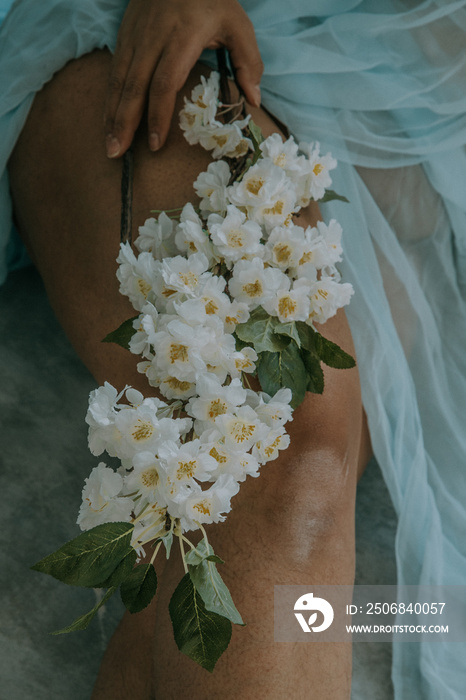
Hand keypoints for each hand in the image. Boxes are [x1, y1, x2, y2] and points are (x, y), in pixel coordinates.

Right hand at [104, 0, 263, 157]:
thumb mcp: (238, 24)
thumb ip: (248, 62)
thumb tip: (254, 100)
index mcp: (182, 37)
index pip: (164, 82)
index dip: (157, 115)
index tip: (155, 144)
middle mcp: (153, 38)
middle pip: (134, 86)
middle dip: (124, 122)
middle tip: (117, 153)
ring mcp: (135, 36)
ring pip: (119, 80)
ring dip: (112, 115)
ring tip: (110, 145)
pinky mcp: (125, 35)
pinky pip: (115, 71)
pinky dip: (110, 99)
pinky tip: (109, 120)